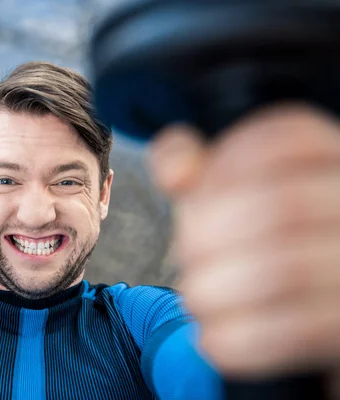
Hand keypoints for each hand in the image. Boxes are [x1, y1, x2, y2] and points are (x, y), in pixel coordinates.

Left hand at [148, 103, 339, 379]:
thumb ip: (198, 171)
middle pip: (280, 207)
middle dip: (206, 234)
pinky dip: (238, 339)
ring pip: (287, 271)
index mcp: (336, 162)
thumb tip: (173, 172)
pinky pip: (297, 333)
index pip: (283, 139)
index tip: (194, 200)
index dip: (220, 168)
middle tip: (186, 255)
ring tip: (197, 296)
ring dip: (216, 289)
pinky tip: (214, 337)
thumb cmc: (264, 245)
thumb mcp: (234, 197)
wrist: (313, 315)